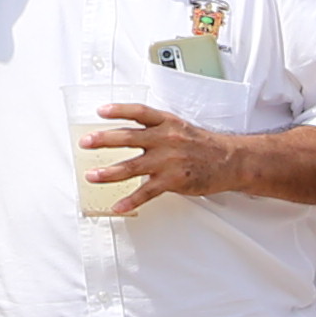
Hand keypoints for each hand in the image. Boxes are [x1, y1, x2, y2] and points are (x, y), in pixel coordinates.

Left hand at [77, 104, 233, 212]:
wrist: (229, 161)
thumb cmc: (202, 145)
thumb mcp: (180, 128)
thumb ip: (156, 128)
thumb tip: (129, 132)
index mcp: (167, 123)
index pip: (139, 112)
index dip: (119, 110)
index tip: (101, 111)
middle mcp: (166, 139)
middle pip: (129, 137)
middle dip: (104, 140)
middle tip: (86, 142)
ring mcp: (169, 160)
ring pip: (132, 166)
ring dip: (108, 172)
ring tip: (91, 176)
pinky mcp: (173, 180)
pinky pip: (147, 192)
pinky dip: (130, 200)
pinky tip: (117, 205)